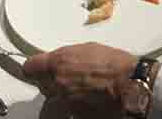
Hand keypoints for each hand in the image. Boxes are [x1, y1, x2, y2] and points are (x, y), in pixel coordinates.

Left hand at [23, 43, 137, 116]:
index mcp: (59, 62)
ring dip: (60, 95)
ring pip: (53, 99)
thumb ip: (67, 56)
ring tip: (78, 89)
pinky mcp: (75, 114)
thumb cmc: (115, 64)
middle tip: (64, 77)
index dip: (33, 67)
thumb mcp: (88, 49)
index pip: (30, 67)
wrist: (131, 84)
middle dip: (49, 81)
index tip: (35, 68)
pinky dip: (72, 105)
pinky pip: (67, 109)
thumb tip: (59, 60)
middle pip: (41, 84)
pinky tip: (87, 98)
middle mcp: (58, 83)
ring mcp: (65, 101)